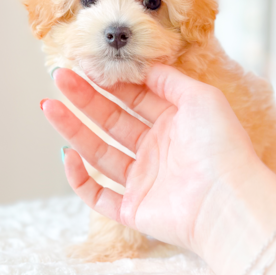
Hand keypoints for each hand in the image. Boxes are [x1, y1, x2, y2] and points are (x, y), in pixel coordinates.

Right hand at [41, 65, 270, 255]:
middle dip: (85, 99)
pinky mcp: (134, 210)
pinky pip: (98, 196)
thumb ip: (169, 79)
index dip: (111, 82)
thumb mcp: (201, 97)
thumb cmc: (221, 146)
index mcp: (175, 124)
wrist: (226, 201)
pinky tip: (68, 153)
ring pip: (99, 153)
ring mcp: (145, 182)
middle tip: (60, 78)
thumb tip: (142, 64)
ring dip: (73, 130)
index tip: (87, 64)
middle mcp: (158, 151)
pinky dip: (79, 179)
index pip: (136, 98)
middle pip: (113, 121)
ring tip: (49, 105)